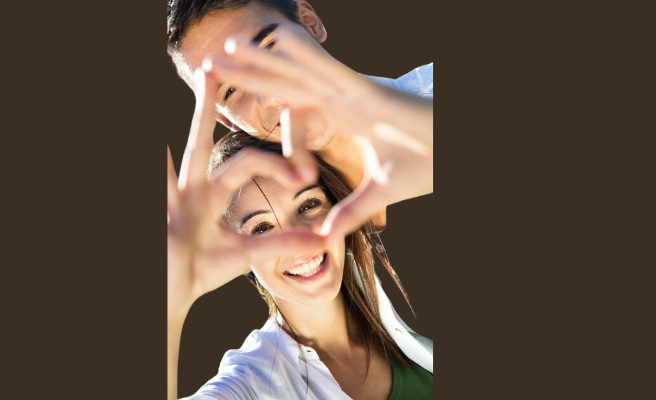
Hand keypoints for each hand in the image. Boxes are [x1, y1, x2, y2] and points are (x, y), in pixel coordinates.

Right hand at [167, 68, 325, 319]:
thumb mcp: (245, 254)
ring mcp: (168, 200)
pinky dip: (157, 167)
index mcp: (210, 193)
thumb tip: (322, 240)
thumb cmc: (199, 272)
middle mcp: (188, 188)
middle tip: (210, 69)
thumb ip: (280, 243)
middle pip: (199, 139)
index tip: (305, 173)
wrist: (170, 298)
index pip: (247, 163)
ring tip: (185, 90)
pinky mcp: (157, 214)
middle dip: (206, 107)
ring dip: (178, 127)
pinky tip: (157, 147)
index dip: (277, 164)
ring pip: (172, 157)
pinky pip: (157, 183)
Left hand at [204, 30, 432, 241]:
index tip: (264, 139)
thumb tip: (326, 234)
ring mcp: (353, 93)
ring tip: (228, 44)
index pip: (295, 111)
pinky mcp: (368, 92)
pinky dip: (308, 56)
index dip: (275, 121)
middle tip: (210, 63)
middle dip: (248, 73)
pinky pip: (332, 71)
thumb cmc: (426, 164)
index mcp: (342, 118)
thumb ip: (350, 211)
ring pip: (298, 71)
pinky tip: (282, 40)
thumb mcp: (378, 192)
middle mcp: (342, 99)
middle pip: (284, 83)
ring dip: (263, 58)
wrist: (455, 154)